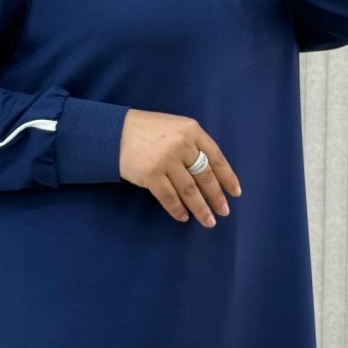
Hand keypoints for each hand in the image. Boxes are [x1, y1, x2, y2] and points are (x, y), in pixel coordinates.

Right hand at [119, 108, 241, 228]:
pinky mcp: (151, 174)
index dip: (227, 177)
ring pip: (190, 190)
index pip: (216, 157)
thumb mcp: (173, 127)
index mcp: (191, 130)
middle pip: (205, 176)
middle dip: (216, 197)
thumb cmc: (144, 129)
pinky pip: (169, 197)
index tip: (235, 193)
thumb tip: (209, 174)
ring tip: (208, 221)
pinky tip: (183, 217)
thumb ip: (191, 143)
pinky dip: (177, 210)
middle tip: (223, 212)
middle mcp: (181, 144)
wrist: (112, 132)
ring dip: (201, 208)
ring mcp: (166, 160)